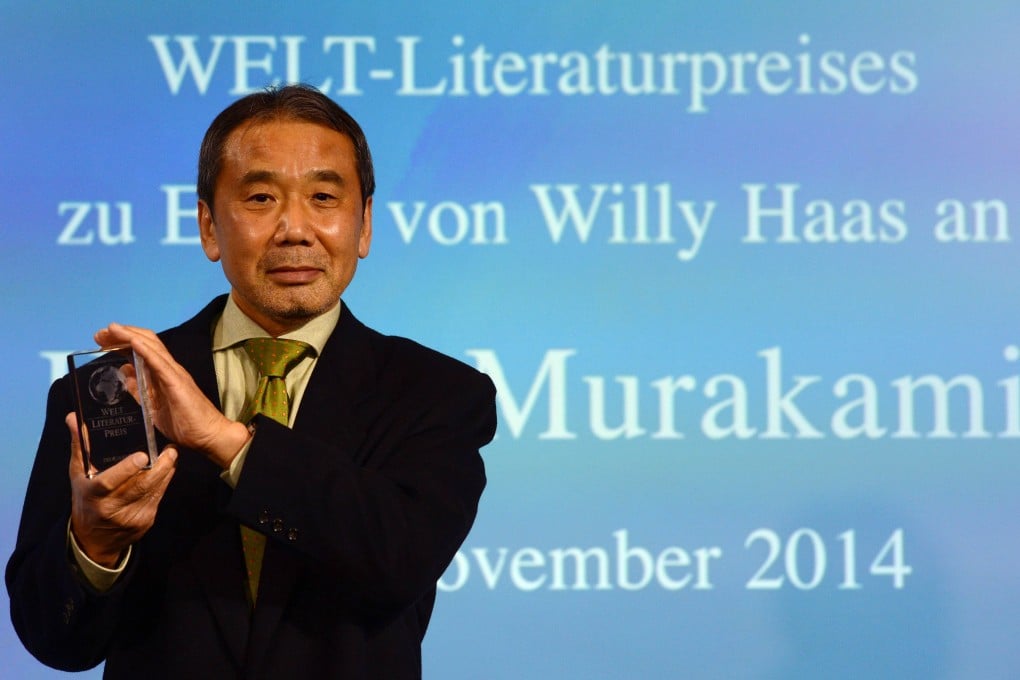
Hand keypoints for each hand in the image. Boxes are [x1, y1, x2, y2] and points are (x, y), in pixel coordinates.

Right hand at [68, 413, 177, 567]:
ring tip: (172, 454)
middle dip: (159, 467)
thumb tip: (74, 417)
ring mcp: (130, 517)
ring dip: (166, 472)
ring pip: (153, 491)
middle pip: (139, 486)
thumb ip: (80, 445)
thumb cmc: (85, 498)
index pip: (109, 483)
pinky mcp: (145, 521)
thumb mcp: (78, 474)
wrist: (94, 539)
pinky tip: (169, 468)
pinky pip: (158, 497)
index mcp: (92, 495)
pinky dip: (164, 482)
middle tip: (170, 450)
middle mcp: (111, 508)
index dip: (126, 469)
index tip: (142, 455)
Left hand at [95, 322, 249, 467]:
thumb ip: (139, 390)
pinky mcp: (177, 382)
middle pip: (145, 342)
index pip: (142, 349)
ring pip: (152, 347)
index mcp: (162, 374)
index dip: (122, 341)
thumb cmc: (185, 424)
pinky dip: (146, 350)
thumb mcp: (152, 407)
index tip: (102, 340)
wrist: (209, 435)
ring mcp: (174, 373)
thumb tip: (124, 372)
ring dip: (130, 336)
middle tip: (99, 333)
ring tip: (110, 330)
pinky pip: (160, 363)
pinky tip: (133, 342)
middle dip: (121, 334)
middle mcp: (169, 368)